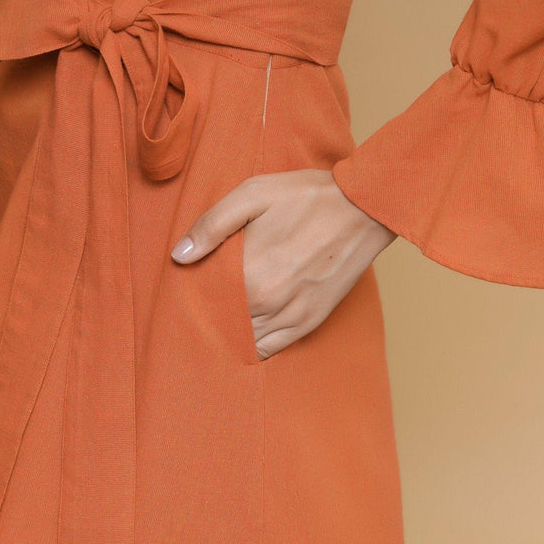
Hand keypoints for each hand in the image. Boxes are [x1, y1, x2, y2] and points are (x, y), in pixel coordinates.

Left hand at [171, 168, 396, 358]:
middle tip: (195, 306)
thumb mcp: (252, 195)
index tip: (185, 287)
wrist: (363, 207)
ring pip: (244, 339)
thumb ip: (211, 226)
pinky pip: (271, 348)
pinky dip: (253, 346)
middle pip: (221, 322)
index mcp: (248, 273)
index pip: (204, 299)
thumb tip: (180, 256)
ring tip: (217, 320)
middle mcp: (268, 302)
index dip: (191, 295)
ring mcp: (291, 316)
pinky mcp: (310, 321)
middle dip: (207, 315)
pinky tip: (243, 333)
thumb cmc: (305, 197)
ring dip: (228, 333)